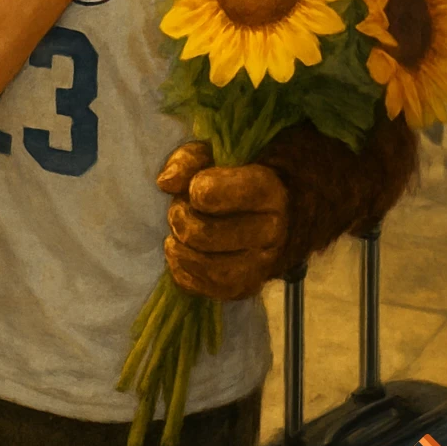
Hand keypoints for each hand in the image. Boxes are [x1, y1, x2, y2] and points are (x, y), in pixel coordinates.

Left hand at [156, 141, 288, 299]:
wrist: (280, 209)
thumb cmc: (240, 177)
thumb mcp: (217, 154)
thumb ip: (189, 160)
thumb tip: (165, 182)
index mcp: (268, 190)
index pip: (213, 194)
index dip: (194, 189)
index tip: (196, 186)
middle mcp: (272, 231)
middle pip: (204, 235)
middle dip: (180, 219)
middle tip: (180, 208)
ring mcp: (263, 264)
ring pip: (210, 269)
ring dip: (180, 251)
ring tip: (175, 235)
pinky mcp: (249, 286)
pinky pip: (210, 290)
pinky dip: (184, 273)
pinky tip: (181, 254)